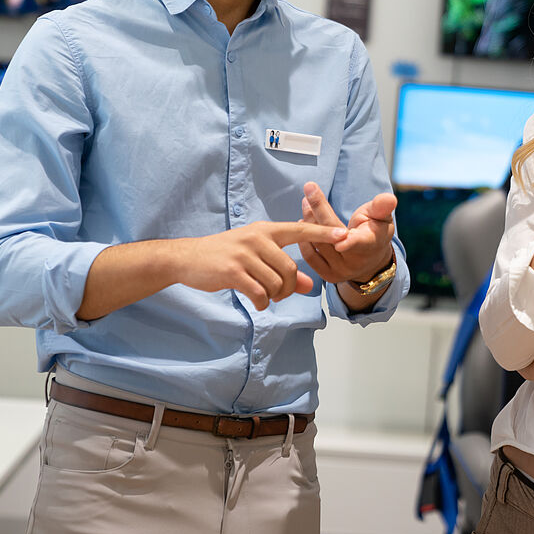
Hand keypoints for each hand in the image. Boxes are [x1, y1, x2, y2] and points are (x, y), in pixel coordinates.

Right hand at [174, 220, 346, 310]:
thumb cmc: (225, 255)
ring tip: (266, 296)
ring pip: (276, 283)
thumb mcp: (255, 256)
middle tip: (279, 294)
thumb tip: (308, 286)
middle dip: (289, 288)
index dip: (323, 232)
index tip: (345, 234)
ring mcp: (245, 254)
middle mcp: (257, 239)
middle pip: (290, 269)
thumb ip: (283, 269)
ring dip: (275, 297)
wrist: (188, 258)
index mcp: (265, 230)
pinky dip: (262, 303)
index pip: (300, 230)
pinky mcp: (233, 271)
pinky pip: (260, 293)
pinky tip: (257, 302)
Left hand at [298, 182, 395, 283]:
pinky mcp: (327, 276)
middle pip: (332, 235)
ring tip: (306, 202)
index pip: (359, 243)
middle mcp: (355, 262)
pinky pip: (310, 256)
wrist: (370, 260)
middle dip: (319, 209)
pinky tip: (304, 222)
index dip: (350, 242)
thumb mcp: (382, 217)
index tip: (340, 241)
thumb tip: (389, 198)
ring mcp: (340, 271)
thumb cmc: (375, 231)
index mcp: (370, 245)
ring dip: (309, 219)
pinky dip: (305, 238)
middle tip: (309, 187)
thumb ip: (382, 207)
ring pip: (318, 243)